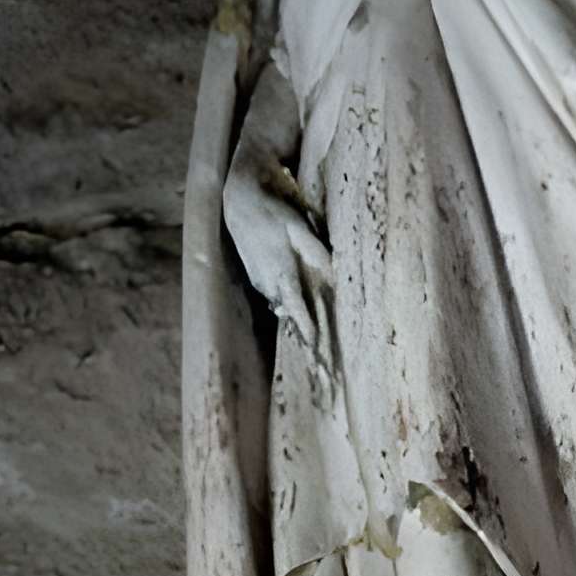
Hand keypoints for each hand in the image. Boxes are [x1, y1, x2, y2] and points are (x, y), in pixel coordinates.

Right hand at [225, 169, 332, 354]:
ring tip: (317, 357)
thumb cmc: (273, 213)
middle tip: (324, 372)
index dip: (308, 331)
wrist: (239, 203)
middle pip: (291, 319)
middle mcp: (269, 284)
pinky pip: (278, 301)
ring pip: (283, 311)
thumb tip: (336, 272)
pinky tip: (301, 322)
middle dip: (306, 343)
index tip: (318, 350)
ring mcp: (262, 283)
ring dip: (298, 329)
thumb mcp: (299, 228)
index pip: (297, 309)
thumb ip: (317, 252)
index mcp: (281, 273)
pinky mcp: (259, 278)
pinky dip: (290, 312)